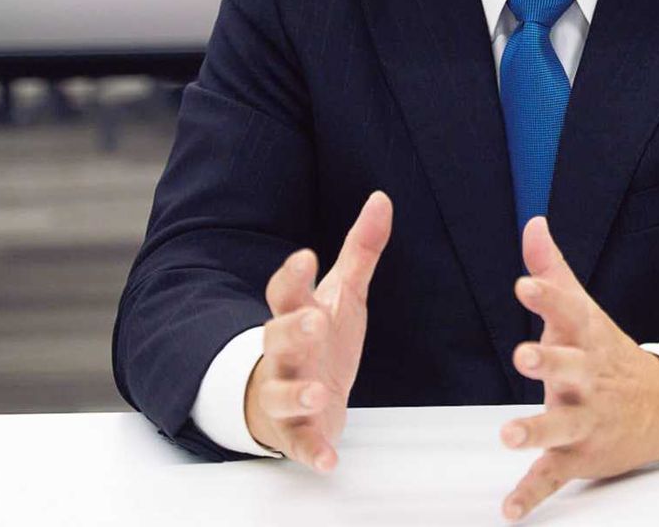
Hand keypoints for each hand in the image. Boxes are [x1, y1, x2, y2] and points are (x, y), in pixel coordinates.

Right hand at [244, 190, 391, 470]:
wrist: (295, 395)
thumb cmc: (318, 337)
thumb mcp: (342, 292)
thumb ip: (361, 249)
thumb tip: (381, 198)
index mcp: (296, 313)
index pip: (284, 291)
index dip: (292, 275)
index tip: (303, 256)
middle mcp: (283, 353)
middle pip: (276, 339)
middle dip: (292, 330)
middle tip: (312, 322)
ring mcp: (284, 393)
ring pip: (282, 392)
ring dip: (299, 393)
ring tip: (320, 392)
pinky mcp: (294, 432)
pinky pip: (299, 443)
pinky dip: (312, 450)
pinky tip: (328, 459)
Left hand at [499, 216, 658, 520]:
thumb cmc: (606, 352)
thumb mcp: (582, 311)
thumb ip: (552, 270)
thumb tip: (532, 222)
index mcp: (587, 339)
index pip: (568, 313)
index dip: (547, 298)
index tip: (524, 285)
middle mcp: (588, 379)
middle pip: (569, 369)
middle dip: (547, 362)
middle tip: (523, 355)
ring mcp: (585, 421)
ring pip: (560, 426)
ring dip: (535, 430)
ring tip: (508, 433)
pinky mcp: (579, 457)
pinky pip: (554, 477)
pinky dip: (532, 495)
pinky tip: (509, 510)